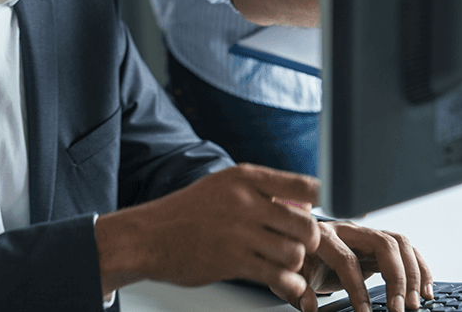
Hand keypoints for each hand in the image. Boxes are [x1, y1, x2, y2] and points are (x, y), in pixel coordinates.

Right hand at [96, 164, 321, 302]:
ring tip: (284, 263)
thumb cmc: (186, 213)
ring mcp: (239, 233)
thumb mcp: (221, 186)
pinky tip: (286, 282)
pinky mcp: (232, 262)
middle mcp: (244, 202)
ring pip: (294, 253)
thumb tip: (303, 206)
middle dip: (309, 240)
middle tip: (300, 245)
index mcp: (244, 178)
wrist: (147, 237)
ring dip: (295, 263)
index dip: (314, 204)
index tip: (306, 214)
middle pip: (305, 225)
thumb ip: (259, 192)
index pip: (304, 186)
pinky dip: (290, 284)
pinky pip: (278, 276)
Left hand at [296, 220, 431, 311]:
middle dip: (396, 278)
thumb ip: (296, 291)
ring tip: (416, 302)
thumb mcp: (286, 276)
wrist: (297, 244)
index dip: (357, 289)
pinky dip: (420, 268)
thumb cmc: (295, 261)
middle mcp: (348, 230)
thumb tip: (310, 307)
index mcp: (323, 236)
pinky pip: (406, 250)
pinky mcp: (377, 243)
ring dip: (413, 273)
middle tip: (401, 308)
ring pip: (399, 243)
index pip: (347, 260)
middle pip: (383, 244)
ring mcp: (365, 234)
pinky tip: (426, 289)